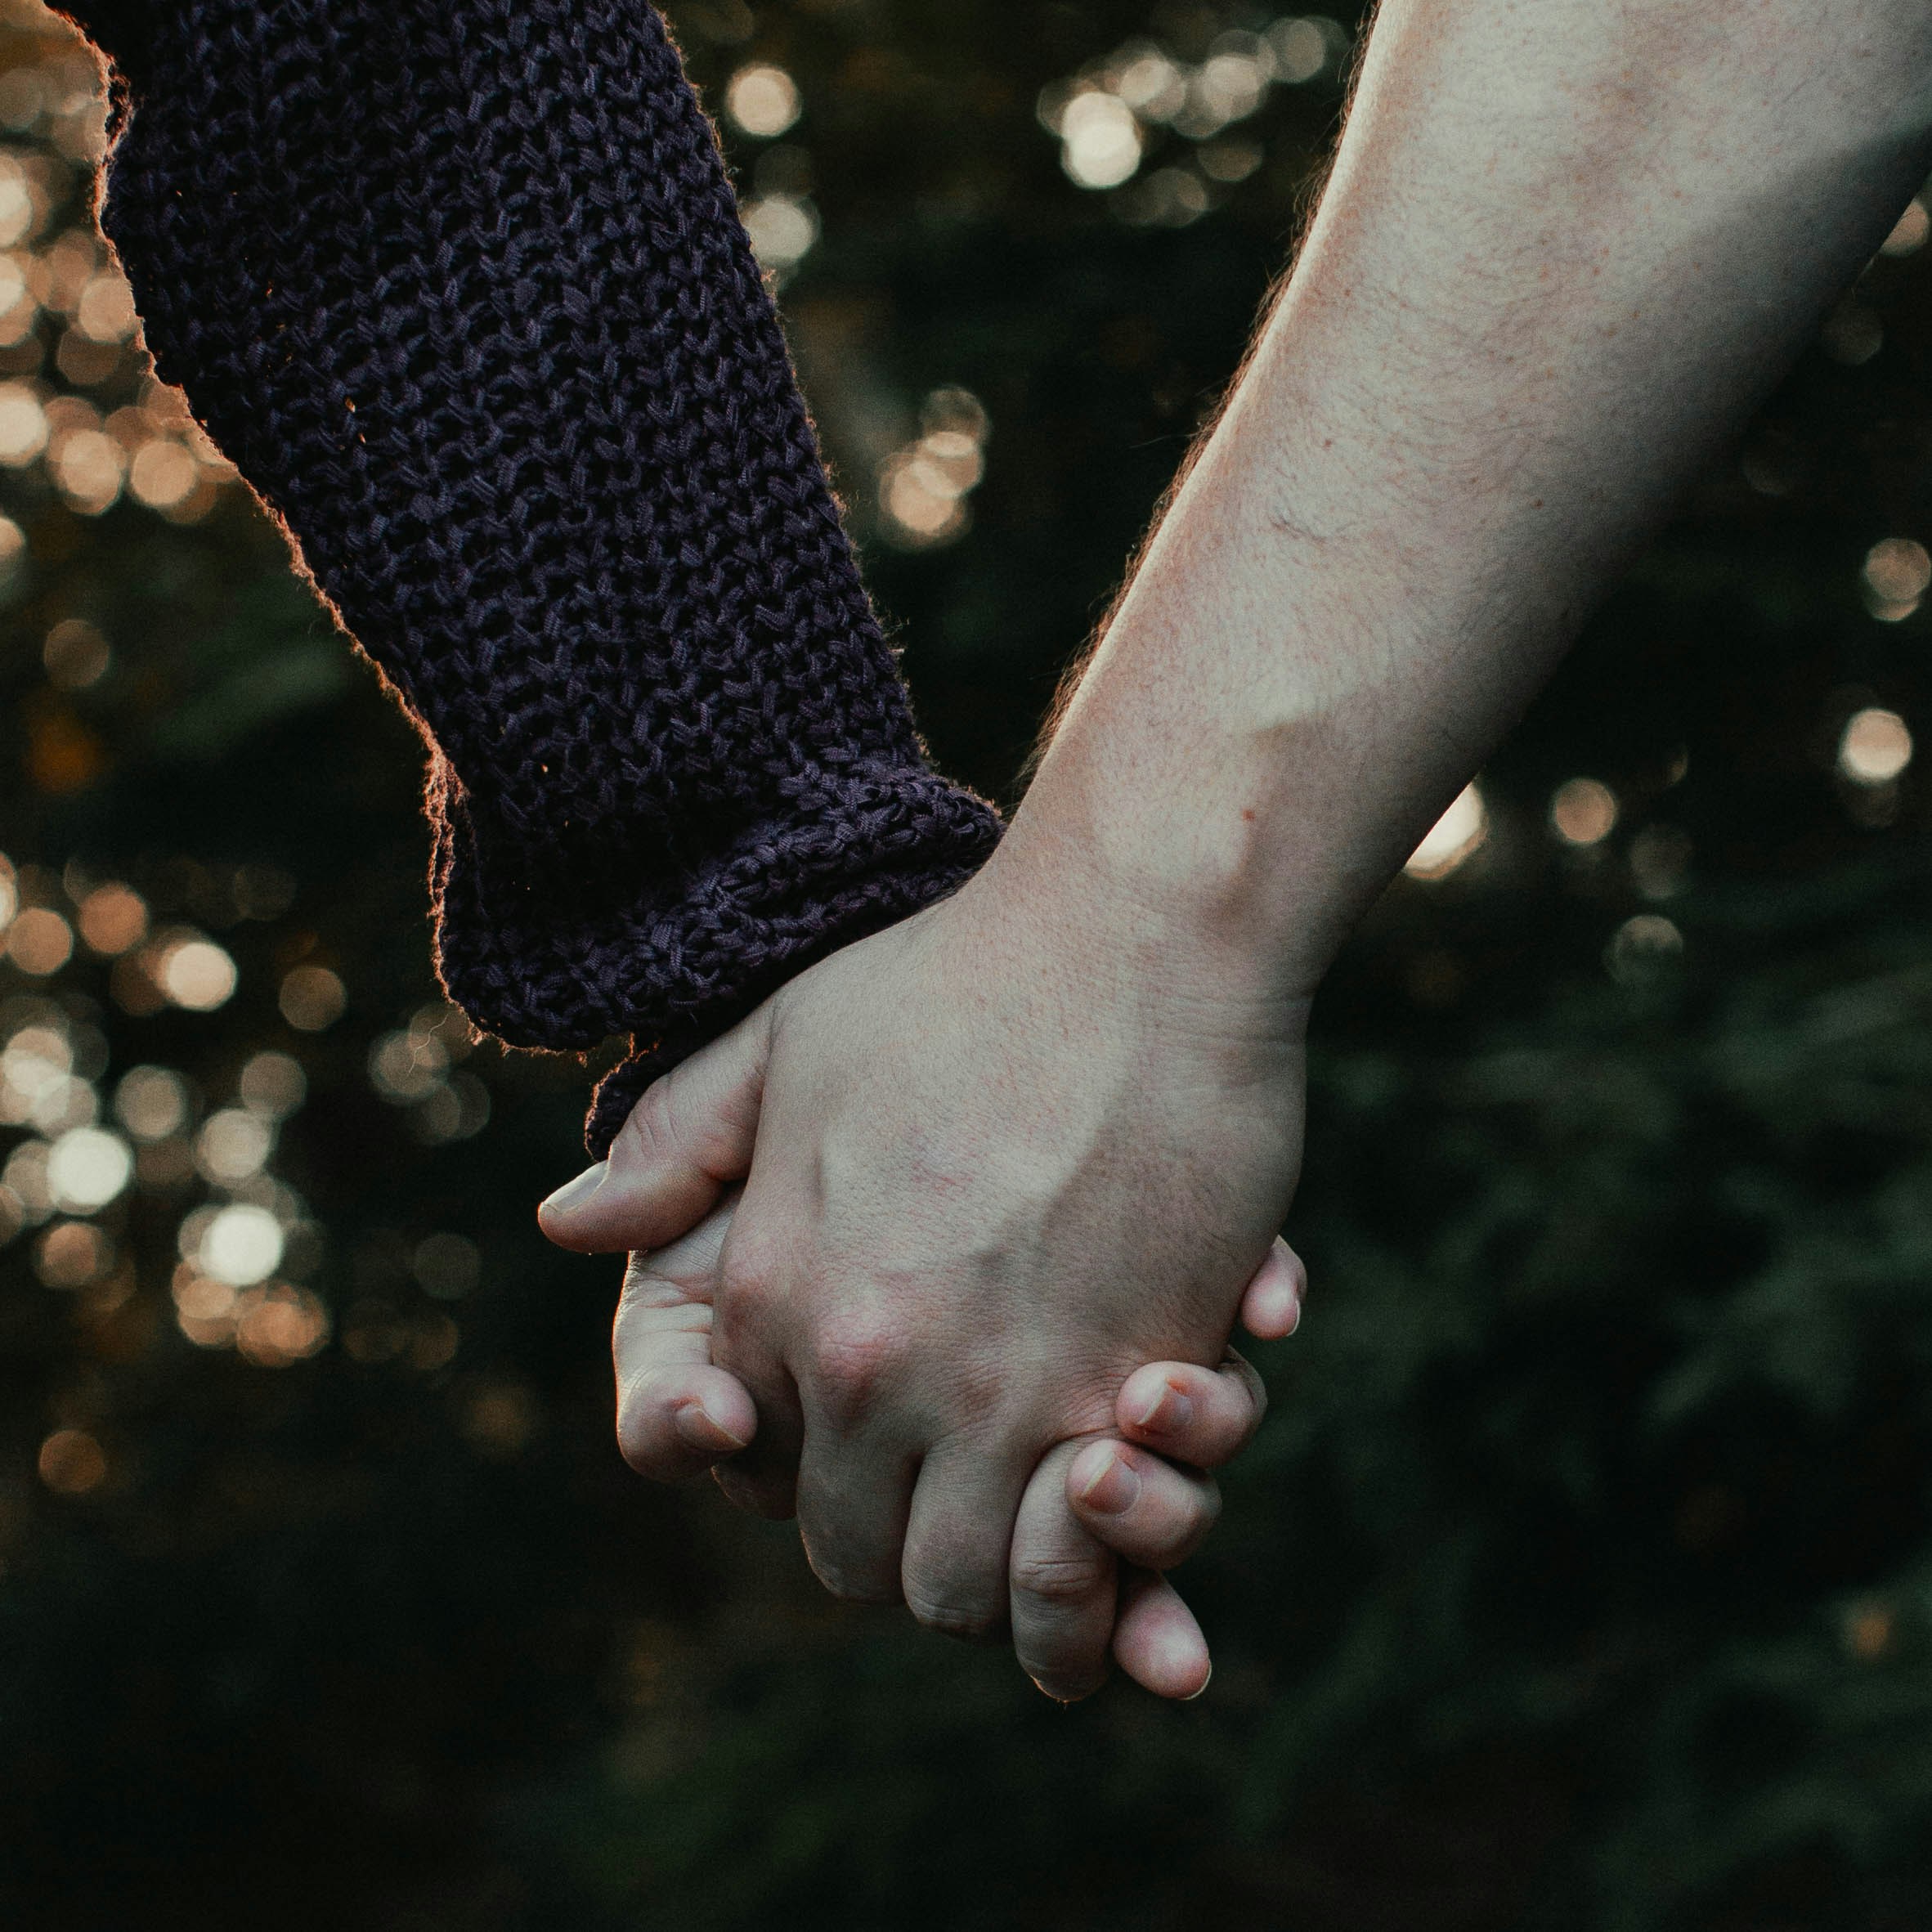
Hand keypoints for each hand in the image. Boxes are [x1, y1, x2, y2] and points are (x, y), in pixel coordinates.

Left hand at [543, 846, 1305, 1695]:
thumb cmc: (958, 975)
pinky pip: (1088, 1553)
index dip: (820, 1472)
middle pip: (864, 1556)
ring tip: (1050, 1520)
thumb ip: (673, 1145)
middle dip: (910, 1545)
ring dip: (1009, 1581)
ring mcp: (993, 1386)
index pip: (761, 1469)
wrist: (1131, 937)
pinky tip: (1114, 1506)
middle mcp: (862, 1363)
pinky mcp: (1124, 1389)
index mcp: (769, 1291)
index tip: (880, 1446)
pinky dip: (1101, 1575)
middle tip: (971, 1501)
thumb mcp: (781, 1036)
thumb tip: (567, 1227)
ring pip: (972, 1585)